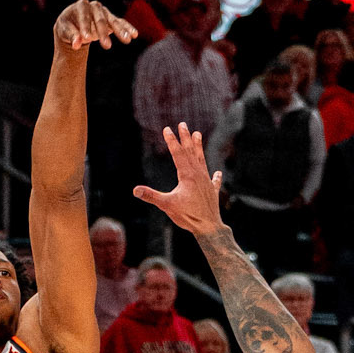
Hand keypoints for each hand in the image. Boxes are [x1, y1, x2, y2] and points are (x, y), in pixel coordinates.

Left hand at [53, 0, 136, 53]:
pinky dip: (127, 28)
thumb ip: (71, 36)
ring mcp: (104, 12)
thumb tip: (76, 44)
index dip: (85, 27)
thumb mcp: (64, 31)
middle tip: (106, 47)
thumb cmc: (67, 26)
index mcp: (80, 6)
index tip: (85, 38)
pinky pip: (120, 23)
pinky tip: (134, 35)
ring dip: (120, 30)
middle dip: (103, 32)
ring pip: (113, 21)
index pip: (84, 16)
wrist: (74, 23)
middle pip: (100, 19)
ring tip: (127, 40)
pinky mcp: (111, 19)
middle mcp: (94, 7)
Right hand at [134, 124, 226, 241]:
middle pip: (191, 152)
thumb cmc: (188, 216)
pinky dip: (215, 176)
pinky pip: (214, 180)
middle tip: (183, 124)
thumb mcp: (167, 205)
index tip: (167, 129)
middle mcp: (198, 175)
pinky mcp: (212, 191)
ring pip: (202, 160)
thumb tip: (135, 190)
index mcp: (187, 175)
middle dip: (186, 138)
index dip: (172, 141)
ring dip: (199, 148)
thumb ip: (151, 196)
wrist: (209, 228)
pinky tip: (218, 173)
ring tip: (198, 134)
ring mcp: (206, 182)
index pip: (178, 154)